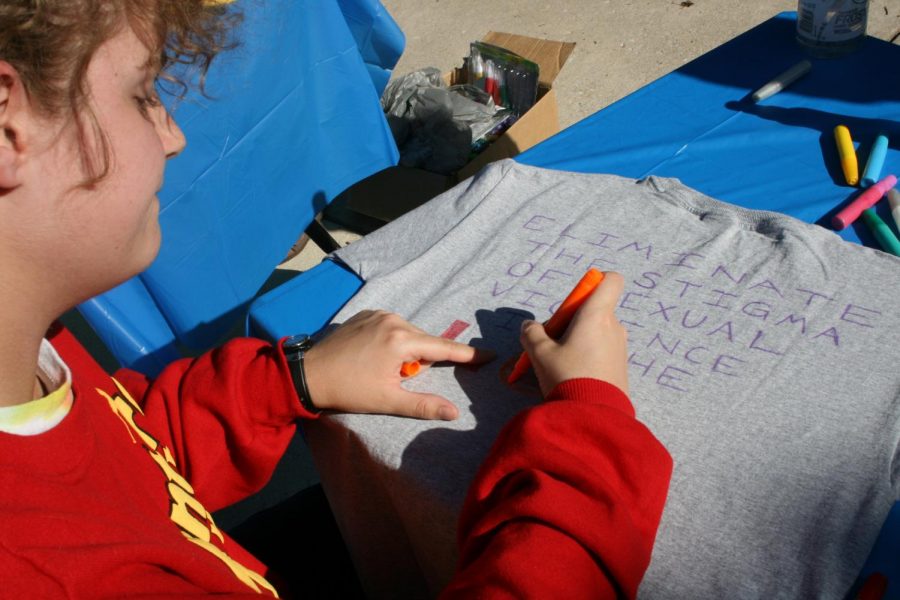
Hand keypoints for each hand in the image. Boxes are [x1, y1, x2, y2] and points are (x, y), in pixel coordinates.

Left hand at [303, 310, 494, 419]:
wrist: (308, 374)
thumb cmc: (349, 390)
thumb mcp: (388, 401)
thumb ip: (423, 405)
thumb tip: (454, 412)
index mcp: (401, 340)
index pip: (444, 348)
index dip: (468, 354)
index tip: (490, 355)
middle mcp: (393, 320)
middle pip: (424, 342)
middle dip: (420, 361)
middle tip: (398, 380)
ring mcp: (378, 313)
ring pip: (408, 334)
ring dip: (406, 351)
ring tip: (382, 370)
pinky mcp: (366, 313)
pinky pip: (391, 326)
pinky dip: (392, 341)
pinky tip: (374, 356)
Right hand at [519, 272, 627, 396]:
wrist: (593, 416)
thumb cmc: (566, 376)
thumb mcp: (539, 353)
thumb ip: (532, 333)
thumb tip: (529, 326)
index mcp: (597, 315)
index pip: (611, 280)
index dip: (596, 281)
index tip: (576, 300)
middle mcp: (614, 326)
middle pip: (595, 309)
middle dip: (574, 319)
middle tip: (554, 341)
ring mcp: (620, 346)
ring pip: (598, 331)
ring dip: (580, 338)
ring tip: (561, 362)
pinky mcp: (621, 366)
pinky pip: (603, 349)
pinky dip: (589, 354)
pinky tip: (574, 375)